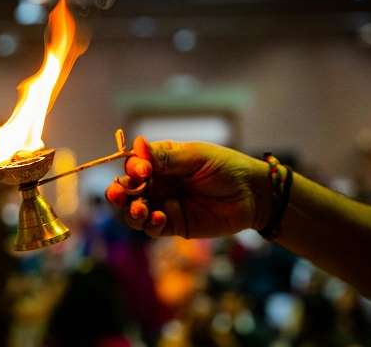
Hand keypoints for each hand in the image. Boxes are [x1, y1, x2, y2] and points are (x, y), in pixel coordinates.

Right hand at [105, 136, 270, 238]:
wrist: (253, 195)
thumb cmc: (226, 167)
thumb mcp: (196, 157)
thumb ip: (165, 156)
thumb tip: (136, 142)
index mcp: (159, 161)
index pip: (133, 164)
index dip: (131, 168)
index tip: (142, 170)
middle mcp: (157, 183)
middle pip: (126, 190)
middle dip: (118, 192)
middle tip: (117, 194)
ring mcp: (163, 205)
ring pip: (133, 211)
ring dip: (130, 211)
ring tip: (140, 210)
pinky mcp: (173, 225)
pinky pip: (152, 228)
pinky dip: (150, 224)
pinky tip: (159, 218)